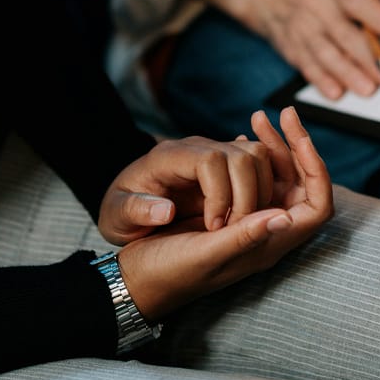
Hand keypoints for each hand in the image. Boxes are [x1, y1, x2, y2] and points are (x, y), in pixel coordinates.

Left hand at [99, 134, 274, 244]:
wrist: (129, 206)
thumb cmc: (121, 213)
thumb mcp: (116, 217)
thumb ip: (135, 211)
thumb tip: (165, 211)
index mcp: (168, 157)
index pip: (211, 160)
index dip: (220, 194)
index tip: (211, 228)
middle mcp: (196, 148)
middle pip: (242, 155)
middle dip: (247, 197)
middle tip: (232, 231)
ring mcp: (215, 153)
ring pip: (257, 156)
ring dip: (260, 193)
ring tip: (240, 226)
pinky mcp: (227, 165)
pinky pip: (259, 165)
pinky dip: (263, 190)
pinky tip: (247, 217)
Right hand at [115, 107, 332, 321]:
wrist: (136, 278)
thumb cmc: (167, 272)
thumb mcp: (205, 255)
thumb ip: (244, 237)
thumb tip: (285, 217)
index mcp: (267, 246)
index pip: (317, 206)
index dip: (316, 170)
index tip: (299, 137)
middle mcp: (265, 232)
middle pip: (301, 185)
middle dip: (295, 148)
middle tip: (283, 115)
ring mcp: (249, 220)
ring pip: (277, 177)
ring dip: (273, 147)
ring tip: (257, 118)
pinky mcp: (231, 210)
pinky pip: (254, 178)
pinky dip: (251, 154)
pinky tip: (242, 135)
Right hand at [186, 0, 379, 100]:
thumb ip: (369, 3)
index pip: (360, 2)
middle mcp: (315, 4)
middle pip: (345, 35)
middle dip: (370, 59)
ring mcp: (300, 27)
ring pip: (326, 55)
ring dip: (349, 75)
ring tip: (369, 89)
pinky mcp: (291, 46)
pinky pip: (308, 66)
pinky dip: (322, 81)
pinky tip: (336, 93)